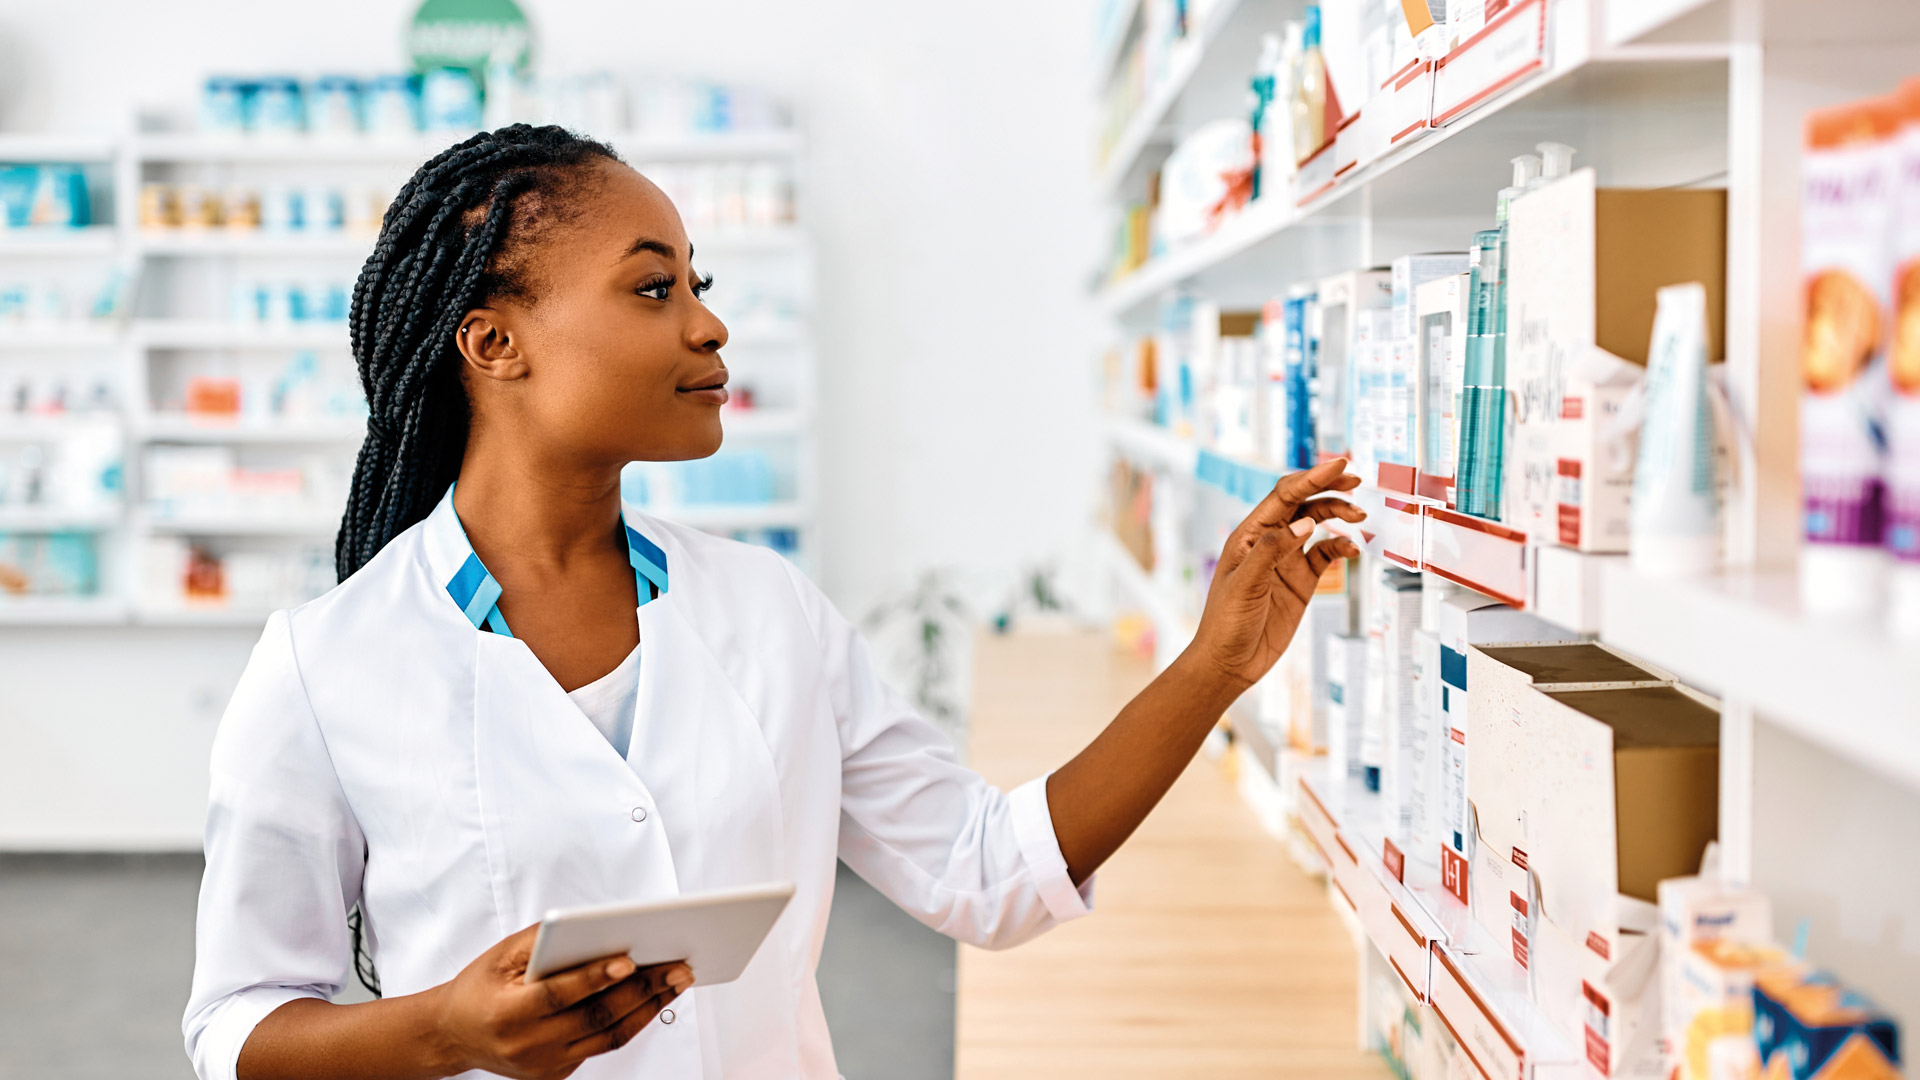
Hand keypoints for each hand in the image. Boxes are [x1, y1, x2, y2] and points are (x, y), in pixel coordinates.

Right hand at [428, 924, 692, 1078]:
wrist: (454, 1034)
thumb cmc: (480, 987)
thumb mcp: (501, 955)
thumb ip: (543, 940)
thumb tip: (592, 925)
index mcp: (508, 1014)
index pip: (560, 995)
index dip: (595, 977)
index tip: (629, 959)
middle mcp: (528, 1046)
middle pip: (595, 1019)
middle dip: (642, 990)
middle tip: (677, 966)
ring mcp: (545, 1066)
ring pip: (608, 1038)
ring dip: (649, 1008)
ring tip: (677, 980)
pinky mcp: (558, 1074)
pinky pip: (602, 1048)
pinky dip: (631, 1022)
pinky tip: (653, 999)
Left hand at [1184, 458, 1363, 690]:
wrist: (1230, 662)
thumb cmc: (1226, 623)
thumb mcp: (1245, 584)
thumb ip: (1273, 550)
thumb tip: (1305, 522)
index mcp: (1249, 534)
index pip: (1284, 495)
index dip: (1312, 477)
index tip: (1340, 465)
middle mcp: (1269, 541)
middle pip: (1303, 503)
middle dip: (1330, 489)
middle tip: (1357, 483)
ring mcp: (1286, 560)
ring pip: (1317, 524)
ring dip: (1338, 515)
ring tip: (1360, 518)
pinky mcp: (1301, 581)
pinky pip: (1325, 555)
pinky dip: (1341, 547)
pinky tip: (1353, 549)